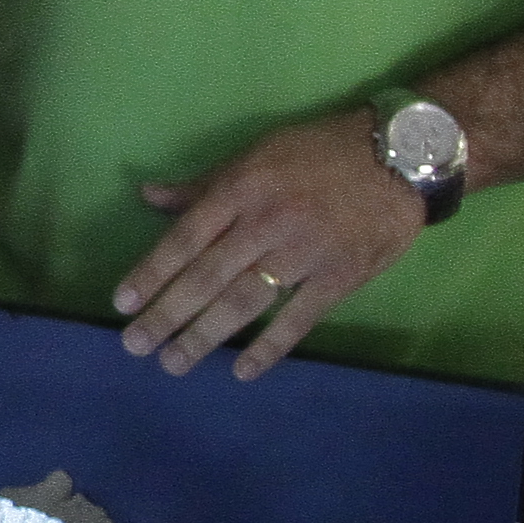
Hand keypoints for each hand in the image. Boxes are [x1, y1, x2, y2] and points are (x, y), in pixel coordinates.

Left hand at [114, 112, 424, 377]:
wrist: (401, 155)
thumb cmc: (319, 152)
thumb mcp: (257, 153)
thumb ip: (203, 185)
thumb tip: (148, 196)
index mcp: (242, 189)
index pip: (186, 237)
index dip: (152, 272)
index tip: (122, 303)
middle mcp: (268, 221)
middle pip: (207, 275)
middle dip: (167, 314)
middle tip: (135, 346)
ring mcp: (305, 251)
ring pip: (245, 300)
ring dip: (204, 335)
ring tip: (173, 362)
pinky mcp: (341, 275)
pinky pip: (298, 318)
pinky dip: (269, 347)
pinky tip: (241, 370)